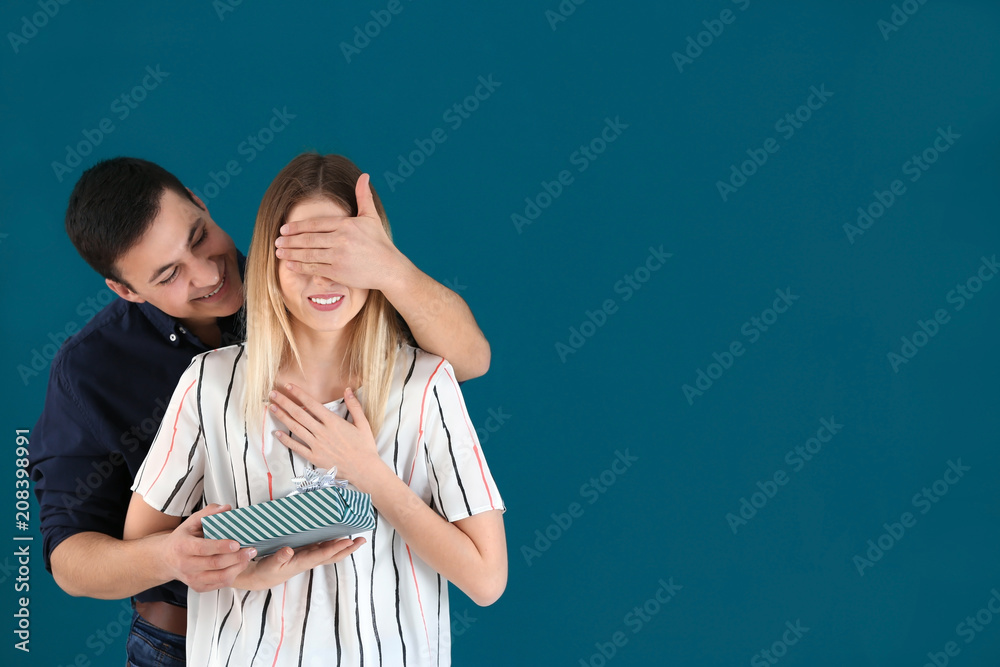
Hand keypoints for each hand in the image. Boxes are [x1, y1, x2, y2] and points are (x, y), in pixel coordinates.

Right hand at [162, 504, 255, 592]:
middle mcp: (186, 565)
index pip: (203, 549)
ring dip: (238, 568)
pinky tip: (239, 566)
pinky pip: (219, 584)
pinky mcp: (198, 587)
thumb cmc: (182, 539)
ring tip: (248, 558)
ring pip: (219, 577)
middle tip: (251, 550)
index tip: (237, 544)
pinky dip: (232, 575)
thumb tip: (227, 508)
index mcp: (182, 547)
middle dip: (236, 558)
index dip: (221, 547)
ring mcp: (192, 579)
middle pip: (215, 564)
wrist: (166, 560)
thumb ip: (209, 513)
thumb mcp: (191, 522)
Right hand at [234, 537, 365, 590]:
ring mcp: (308, 556)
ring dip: (343, 546)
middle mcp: (309, 560)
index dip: (335, 548)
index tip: (347, 542)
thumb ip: (279, 557)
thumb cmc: (267, 571)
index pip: (322, 555)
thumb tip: (289, 550)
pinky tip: (338, 535)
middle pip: (332, 555)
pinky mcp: (305, 552)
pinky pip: (322, 547)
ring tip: (356, 538)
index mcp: (302, 563)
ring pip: (329, 551)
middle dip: (347, 549)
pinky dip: (332, 542)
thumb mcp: (270, 565)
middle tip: (361, 540)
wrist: (262, 577)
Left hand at [269, 385, 382, 488]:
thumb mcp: (363, 424)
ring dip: (282, 417)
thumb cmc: (365, 447)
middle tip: (273, 394)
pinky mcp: (314, 457)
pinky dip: (285, 440)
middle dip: (285, 402)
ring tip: (271, 408)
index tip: (288, 386)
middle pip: (299, 414)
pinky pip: (297, 447)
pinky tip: (276, 433)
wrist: (364, 470)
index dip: (299, 394)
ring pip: (295, 428)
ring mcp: (317, 445)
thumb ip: (354, 406)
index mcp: (334, 422)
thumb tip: (348, 389)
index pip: (312, 404)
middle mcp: (322, 432)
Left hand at [273, 173, 408, 290]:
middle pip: (308, 239)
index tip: (284, 228)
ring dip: (291, 253)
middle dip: (289, 240)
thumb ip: (363, 196)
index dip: (297, 226)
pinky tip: (290, 264)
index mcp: (346, 224)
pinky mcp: (338, 272)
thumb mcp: (371, 217)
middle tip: (277, 240)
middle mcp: (341, 240)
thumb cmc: (380, 242)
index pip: (315, 224)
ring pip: (308, 254)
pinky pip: (314, 269)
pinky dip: (300, 267)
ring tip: (279, 251)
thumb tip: (365, 175)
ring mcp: (339, 257)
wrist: (389, 268)